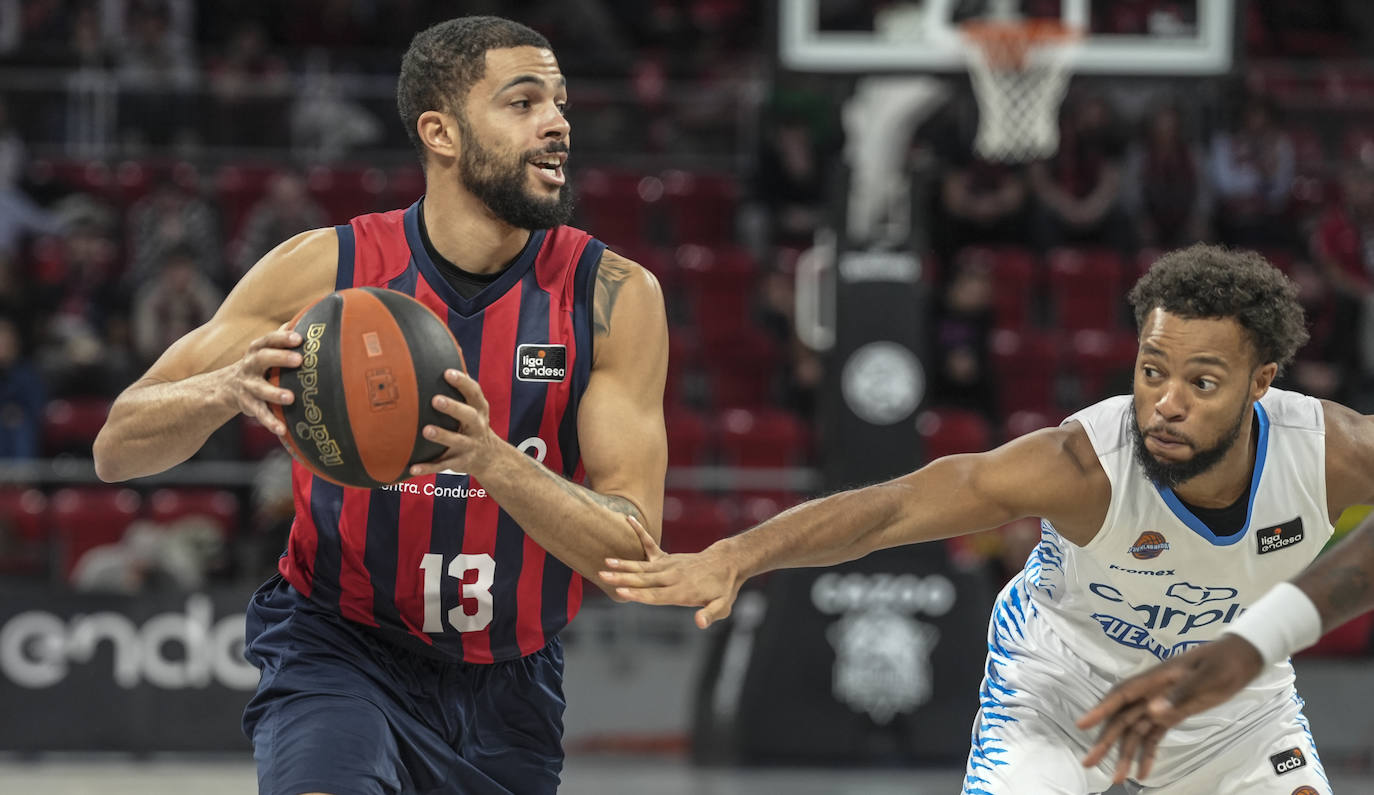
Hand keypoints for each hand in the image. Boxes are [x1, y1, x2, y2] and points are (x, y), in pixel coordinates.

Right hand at [225, 324, 301, 435]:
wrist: (226, 387)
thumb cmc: (260, 363)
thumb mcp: (267, 348)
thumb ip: (284, 336)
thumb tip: (310, 315)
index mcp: (257, 349)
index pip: (268, 340)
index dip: (282, 338)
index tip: (298, 338)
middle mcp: (250, 365)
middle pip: (262, 359)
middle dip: (280, 358)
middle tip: (299, 360)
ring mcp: (248, 385)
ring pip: (259, 389)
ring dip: (274, 393)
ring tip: (290, 398)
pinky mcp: (248, 404)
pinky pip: (259, 413)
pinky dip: (270, 422)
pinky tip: (282, 430)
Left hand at [408, 369, 498, 476]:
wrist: (490, 457)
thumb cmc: (473, 424)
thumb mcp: (474, 405)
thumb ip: (462, 386)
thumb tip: (448, 352)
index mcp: (479, 409)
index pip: (474, 393)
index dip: (462, 382)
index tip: (447, 373)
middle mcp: (477, 426)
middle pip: (469, 416)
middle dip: (454, 408)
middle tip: (435, 400)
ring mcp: (469, 445)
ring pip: (457, 441)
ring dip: (442, 436)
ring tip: (426, 430)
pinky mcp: (460, 462)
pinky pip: (443, 465)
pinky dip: (428, 468)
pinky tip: (412, 468)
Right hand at [599, 516, 742, 628]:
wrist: (727, 563)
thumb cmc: (723, 589)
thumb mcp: (722, 606)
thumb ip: (710, 615)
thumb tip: (699, 623)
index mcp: (682, 592)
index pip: (656, 595)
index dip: (637, 593)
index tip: (620, 590)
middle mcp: (672, 577)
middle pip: (644, 579)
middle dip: (622, 578)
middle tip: (603, 575)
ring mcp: (669, 565)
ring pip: (642, 566)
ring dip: (624, 564)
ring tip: (606, 562)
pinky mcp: (667, 558)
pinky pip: (650, 544)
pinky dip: (640, 532)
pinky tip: (628, 519)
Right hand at [1076, 634, 1264, 783]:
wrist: (1240, 659)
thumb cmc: (1223, 663)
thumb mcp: (1207, 677)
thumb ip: (1181, 694)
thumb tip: (1153, 712)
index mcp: (1154, 679)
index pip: (1120, 695)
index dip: (1099, 710)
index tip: (1082, 725)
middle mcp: (1150, 693)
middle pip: (1121, 718)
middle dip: (1104, 741)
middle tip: (1089, 762)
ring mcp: (1159, 704)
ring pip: (1134, 732)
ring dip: (1125, 754)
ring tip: (1117, 779)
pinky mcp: (1171, 714)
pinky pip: (1153, 736)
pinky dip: (1146, 754)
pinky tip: (1143, 772)